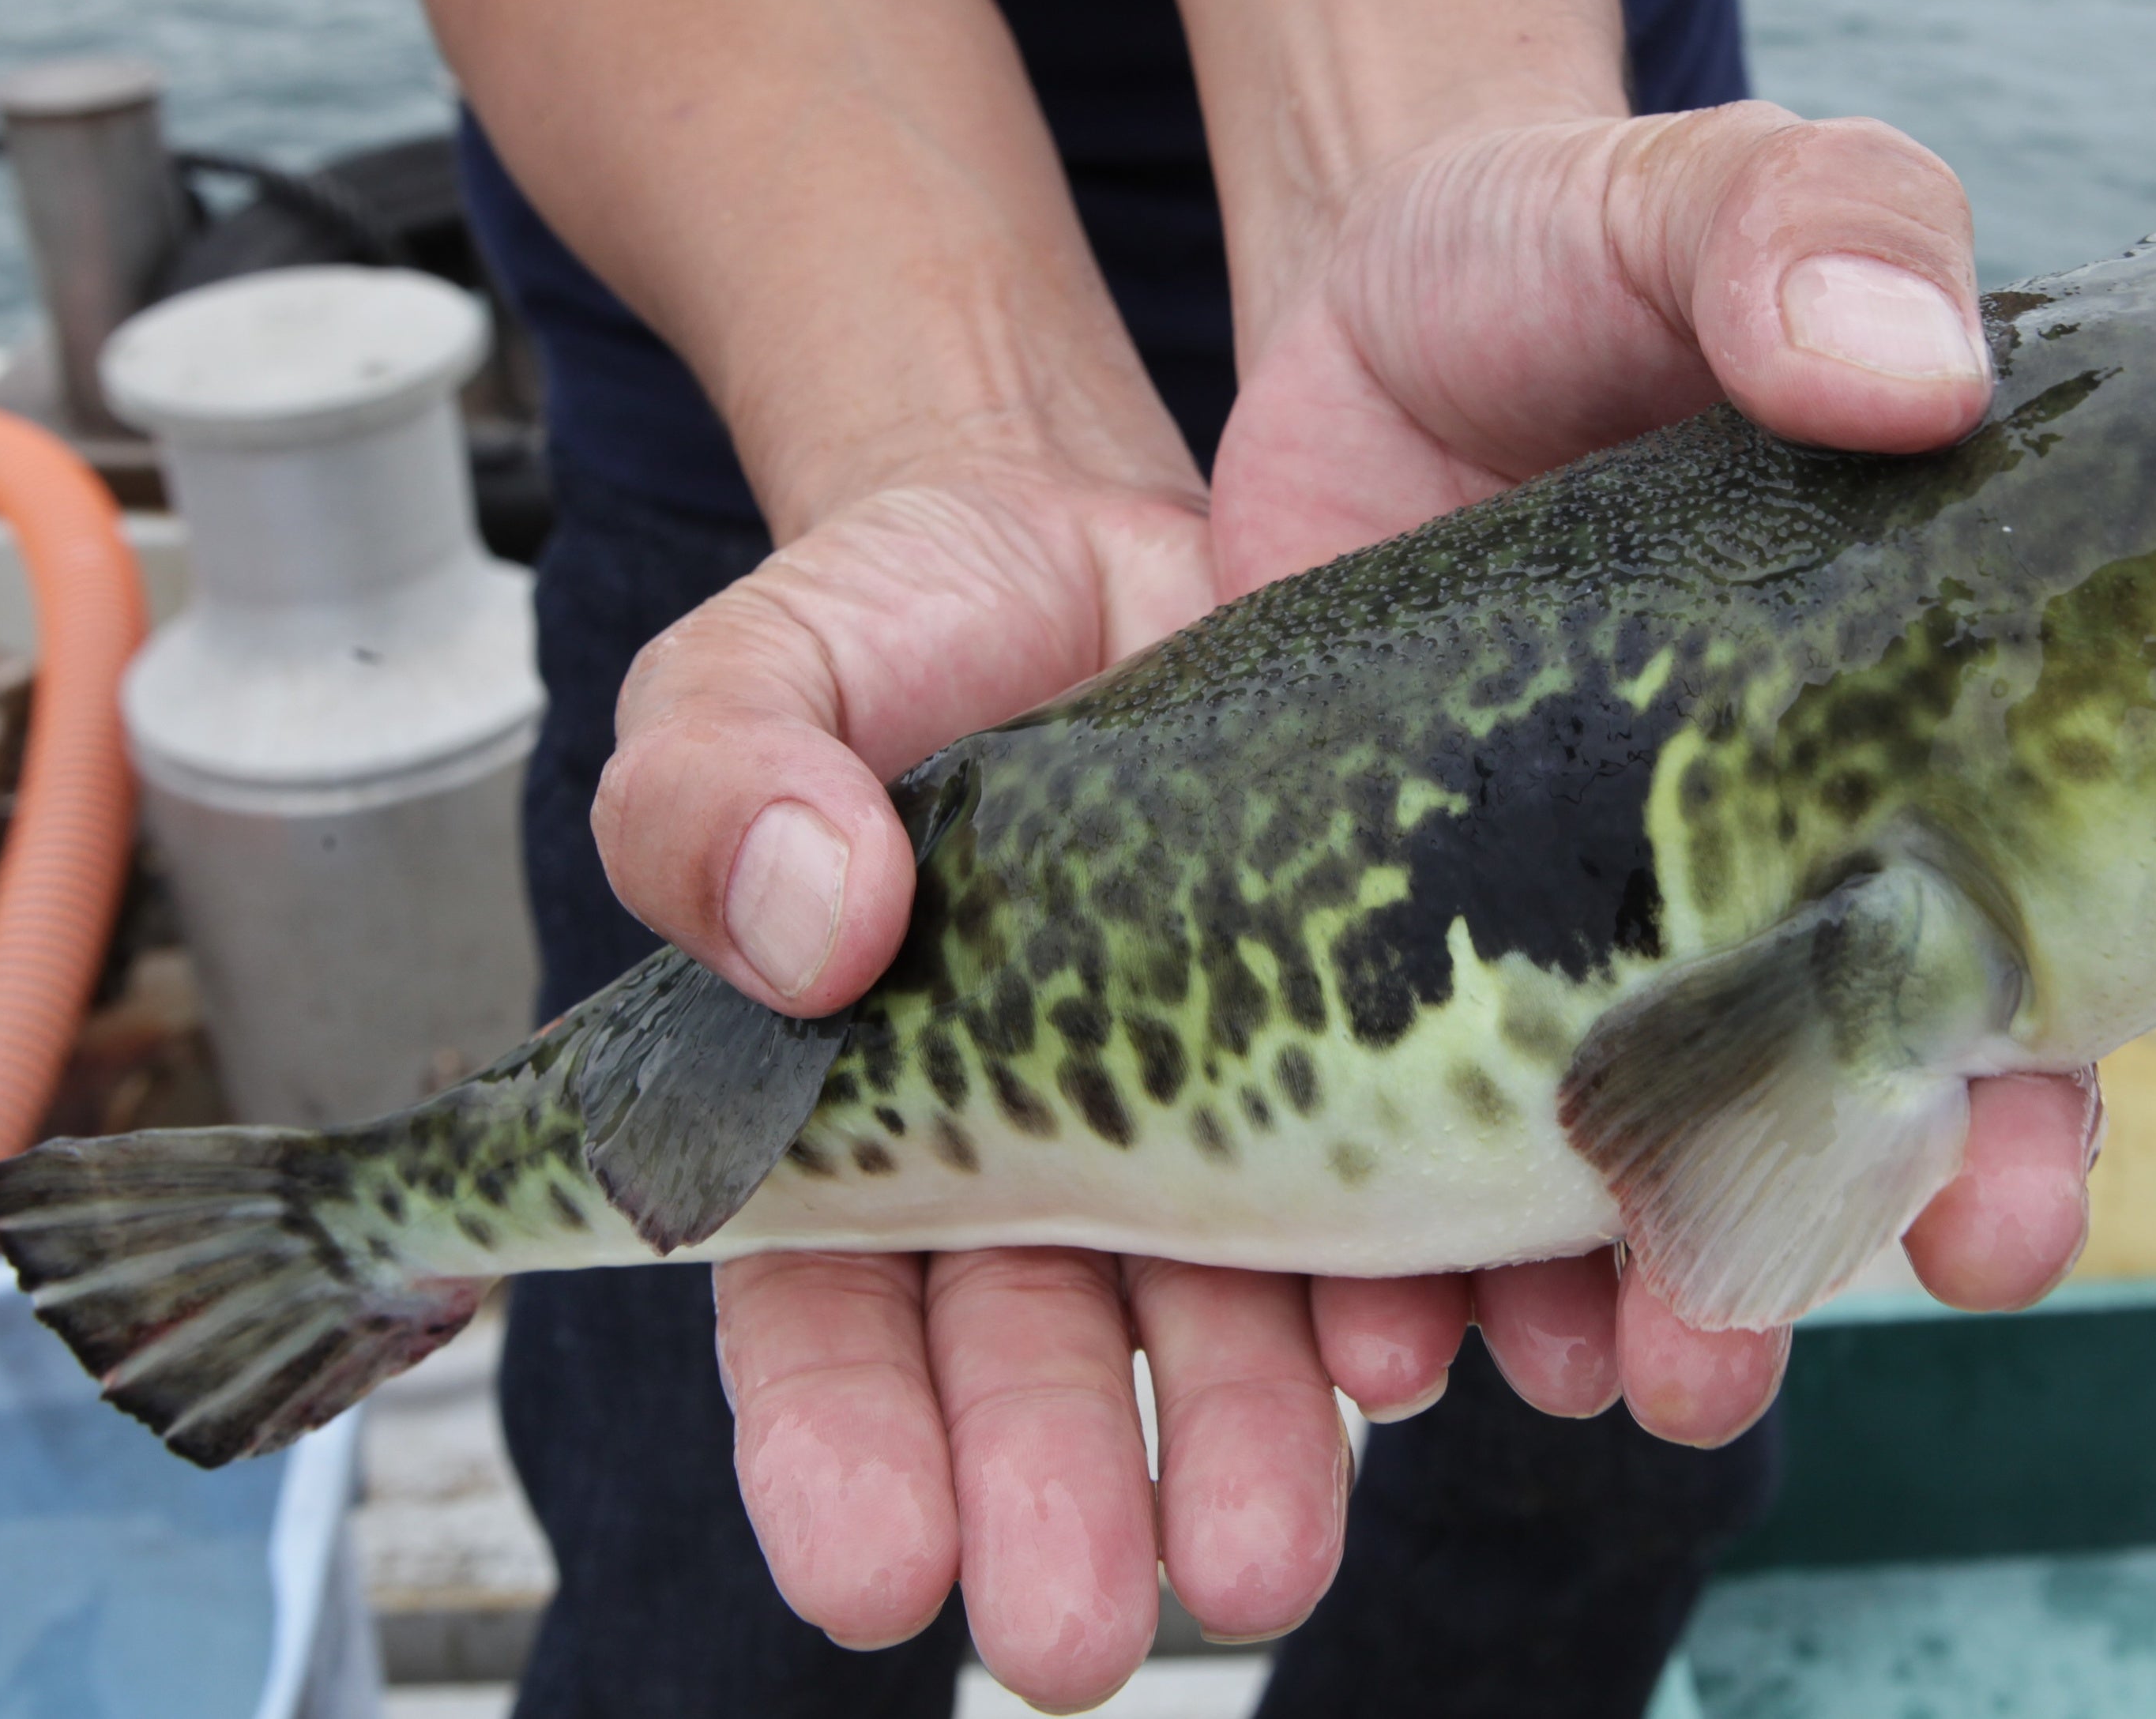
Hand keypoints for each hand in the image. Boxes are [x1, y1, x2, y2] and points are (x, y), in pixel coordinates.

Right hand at [602, 452, 1363, 1708]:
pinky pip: (1410, 1196)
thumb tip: (801, 924)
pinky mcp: (1367, 1049)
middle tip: (1076, 1628)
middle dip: (1054, 1494)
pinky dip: (1434, 1285)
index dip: (841, 1448)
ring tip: (1264, 1549)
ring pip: (1231, 1315)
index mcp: (852, 1108)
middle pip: (1038, 1358)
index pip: (821, 1311)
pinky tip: (1436, 1340)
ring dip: (1247, 1439)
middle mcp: (1042, 1152)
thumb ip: (719, 783)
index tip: (872, 1571)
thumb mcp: (766, 670)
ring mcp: (1214, 1116)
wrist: (1112, 545)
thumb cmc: (907, 625)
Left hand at [1207, 101, 2155, 1448]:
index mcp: (1980, 669)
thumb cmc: (1550, 256)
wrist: (1328, 342)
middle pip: (1979, 1058)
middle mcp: (1852, 834)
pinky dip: (1481, 1284)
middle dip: (2003, 1173)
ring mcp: (1660, 932)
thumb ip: (1800, 225)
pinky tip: (1436, 1333)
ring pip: (1744, 1165)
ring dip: (1734, 1284)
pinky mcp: (1473, 987)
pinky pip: (1497, 1190)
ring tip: (1682, 1352)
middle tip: (1990, 1240)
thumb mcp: (1665, 198)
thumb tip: (1912, 354)